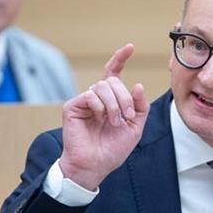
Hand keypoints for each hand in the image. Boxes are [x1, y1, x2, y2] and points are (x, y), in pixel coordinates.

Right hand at [58, 44, 149, 189]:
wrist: (95, 165)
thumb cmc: (113, 149)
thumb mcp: (135, 127)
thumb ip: (139, 107)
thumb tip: (137, 85)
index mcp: (111, 100)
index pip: (114, 73)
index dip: (120, 58)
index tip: (130, 46)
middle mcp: (97, 98)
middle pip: (112, 81)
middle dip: (124, 98)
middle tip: (127, 117)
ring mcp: (84, 101)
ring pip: (102, 86)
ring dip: (114, 104)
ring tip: (114, 122)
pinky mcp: (72, 107)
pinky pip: (89, 95)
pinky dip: (100, 106)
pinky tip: (100, 119)